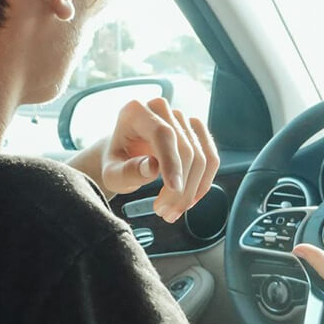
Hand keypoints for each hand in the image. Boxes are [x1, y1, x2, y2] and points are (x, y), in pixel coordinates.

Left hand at [100, 97, 218, 221]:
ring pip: (202, 157)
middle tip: (165, 213)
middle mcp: (163, 109)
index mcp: (136, 112)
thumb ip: (128, 171)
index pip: (163, 134)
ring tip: (173, 212)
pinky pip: (211, 158)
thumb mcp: (112, 173)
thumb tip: (152, 167)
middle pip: (185, 149)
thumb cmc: (116, 163)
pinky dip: (203, 183)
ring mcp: (182, 118)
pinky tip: (188, 200)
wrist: (123, 156)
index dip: (172, 162)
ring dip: (192, 190)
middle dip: (180, 188)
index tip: (173, 189)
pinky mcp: (197, 131)